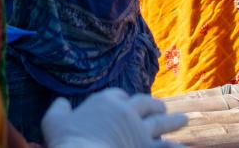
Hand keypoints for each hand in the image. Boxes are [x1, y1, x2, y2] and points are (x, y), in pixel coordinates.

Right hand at [41, 89, 186, 147]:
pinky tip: (185, 147)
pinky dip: (177, 147)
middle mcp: (127, 112)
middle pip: (145, 103)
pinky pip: (166, 147)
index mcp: (106, 101)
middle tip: (162, 107)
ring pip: (161, 122)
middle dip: (154, 105)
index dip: (122, 99)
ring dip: (173, 120)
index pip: (118, 95)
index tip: (125, 102)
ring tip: (184, 119)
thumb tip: (59, 102)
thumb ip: (57, 109)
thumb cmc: (67, 141)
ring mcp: (140, 131)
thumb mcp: (53, 121)